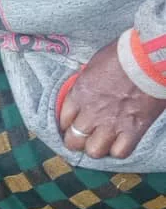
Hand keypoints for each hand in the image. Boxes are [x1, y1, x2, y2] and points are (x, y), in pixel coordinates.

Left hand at [59, 41, 165, 158]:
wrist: (146, 60)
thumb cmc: (119, 56)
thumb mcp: (92, 67)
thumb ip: (84, 84)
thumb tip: (84, 91)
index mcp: (79, 94)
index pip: (62, 120)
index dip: (66, 125)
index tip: (70, 125)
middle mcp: (91, 113)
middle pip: (74, 140)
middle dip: (76, 141)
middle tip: (82, 137)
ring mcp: (111, 124)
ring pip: (94, 151)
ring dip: (96, 148)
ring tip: (101, 142)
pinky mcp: (133, 130)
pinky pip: (120, 152)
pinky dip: (119, 150)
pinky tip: (119, 143)